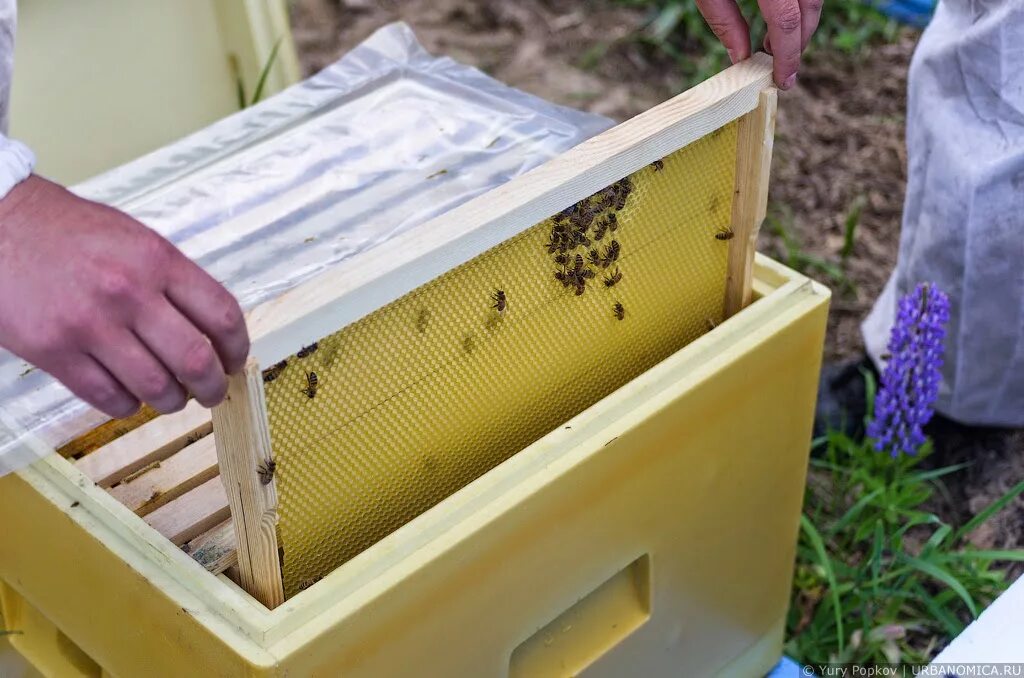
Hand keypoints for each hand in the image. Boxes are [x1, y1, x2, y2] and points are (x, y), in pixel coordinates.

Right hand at [0, 175, 248, 416]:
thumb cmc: (67, 232)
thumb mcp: (134, 239)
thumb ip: (173, 280)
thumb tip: (212, 330)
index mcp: (157, 259)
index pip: (221, 315)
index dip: (237, 348)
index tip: (235, 361)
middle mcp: (129, 292)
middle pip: (195, 360)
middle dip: (213, 386)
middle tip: (212, 392)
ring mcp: (90, 325)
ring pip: (156, 387)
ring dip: (171, 401)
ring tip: (170, 396)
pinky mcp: (53, 351)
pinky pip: (109, 398)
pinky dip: (127, 405)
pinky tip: (129, 395)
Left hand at [695, 0, 822, 88]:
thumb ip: (724, 21)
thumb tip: (740, 57)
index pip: (786, 21)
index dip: (787, 55)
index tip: (784, 81)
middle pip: (810, 8)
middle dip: (800, 41)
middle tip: (781, 68)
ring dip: (802, 23)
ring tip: (773, 45)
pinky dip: (799, 6)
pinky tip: (777, 20)